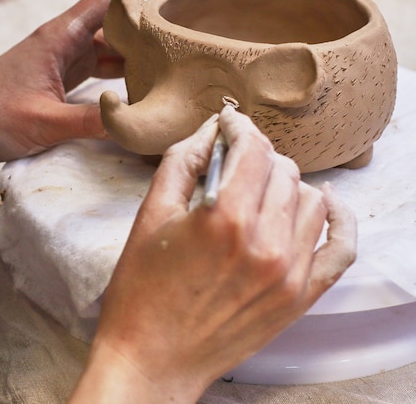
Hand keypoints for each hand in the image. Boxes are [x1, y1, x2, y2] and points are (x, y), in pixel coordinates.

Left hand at [0, 0, 199, 165]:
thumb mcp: (42, 122)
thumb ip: (91, 122)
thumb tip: (138, 124)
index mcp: (61, 36)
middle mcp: (65, 41)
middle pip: (120, 17)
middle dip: (159, 14)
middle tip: (200, 22)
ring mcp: (62, 59)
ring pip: (113, 45)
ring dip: (144, 49)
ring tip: (182, 56)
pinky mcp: (59, 79)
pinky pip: (101, 69)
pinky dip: (124, 74)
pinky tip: (144, 87)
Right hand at [70, 106, 356, 402]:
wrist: (153, 358)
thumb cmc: (141, 289)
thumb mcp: (150, 215)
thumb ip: (182, 161)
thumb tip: (212, 130)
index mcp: (224, 219)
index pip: (252, 148)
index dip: (239, 126)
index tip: (229, 123)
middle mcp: (265, 243)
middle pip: (282, 169)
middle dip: (257, 154)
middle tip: (234, 159)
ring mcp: (289, 272)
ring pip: (311, 198)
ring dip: (286, 183)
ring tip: (259, 189)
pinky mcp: (300, 297)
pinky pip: (340, 248)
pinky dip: (339, 218)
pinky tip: (324, 201)